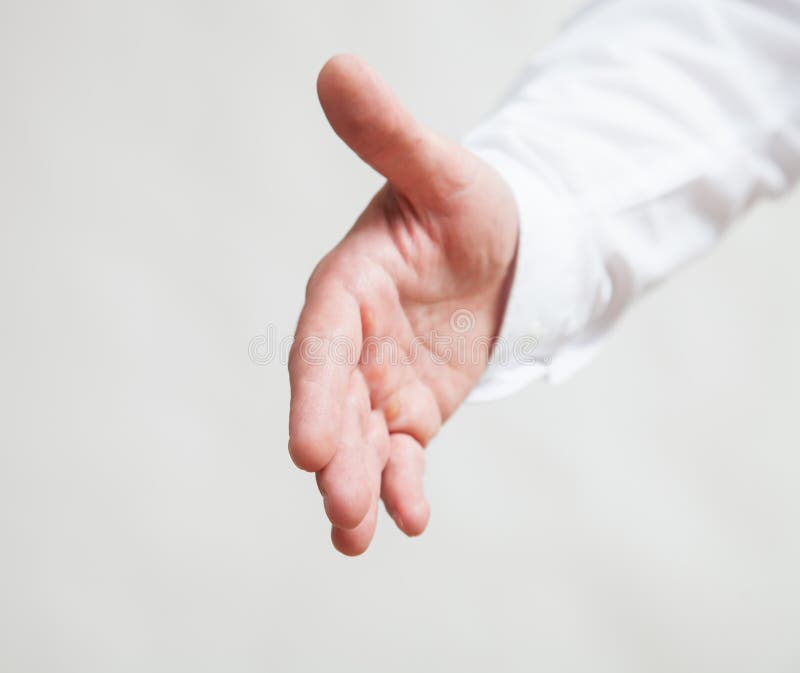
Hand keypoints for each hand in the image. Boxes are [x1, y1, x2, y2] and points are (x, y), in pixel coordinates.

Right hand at [288, 55, 518, 554]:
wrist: (501, 248)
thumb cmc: (467, 206)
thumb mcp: (440, 169)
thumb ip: (389, 135)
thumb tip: (337, 65)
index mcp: (349, 285)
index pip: (321, 344)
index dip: (316, 392)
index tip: (310, 448)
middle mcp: (354, 340)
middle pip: (335, 404)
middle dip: (337, 455)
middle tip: (341, 505)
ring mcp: (381, 380)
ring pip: (362, 439)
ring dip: (359, 485)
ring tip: (360, 534)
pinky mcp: (413, 408)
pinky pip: (402, 452)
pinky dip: (402, 484)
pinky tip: (409, 519)